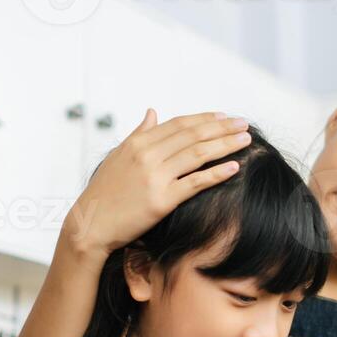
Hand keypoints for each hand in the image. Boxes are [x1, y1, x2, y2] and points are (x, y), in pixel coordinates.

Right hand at [63, 110, 250, 256]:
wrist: (91, 225)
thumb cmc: (104, 192)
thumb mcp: (118, 156)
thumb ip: (138, 133)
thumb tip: (152, 111)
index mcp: (138, 143)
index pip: (179, 124)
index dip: (205, 119)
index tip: (225, 117)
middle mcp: (147, 155)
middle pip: (193, 135)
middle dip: (222, 128)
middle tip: (243, 123)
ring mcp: (155, 177)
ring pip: (198, 154)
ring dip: (226, 144)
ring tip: (245, 139)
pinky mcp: (162, 200)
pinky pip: (196, 183)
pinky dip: (217, 173)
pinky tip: (235, 166)